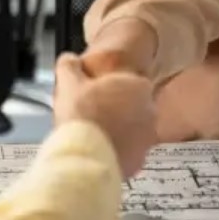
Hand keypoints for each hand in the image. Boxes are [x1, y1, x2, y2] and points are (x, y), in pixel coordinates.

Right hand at [54, 53, 156, 177]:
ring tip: (94, 134)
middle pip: (133, 105)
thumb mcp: (69, 83)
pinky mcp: (140, 160)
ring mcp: (147, 138)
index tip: (97, 92)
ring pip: (132, 130)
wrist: (86, 158)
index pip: (130, 81)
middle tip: (93, 113)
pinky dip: (116, 150)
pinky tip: (98, 150)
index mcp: (138, 86)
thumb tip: (69, 59)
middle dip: (116, 108)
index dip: (112, 86)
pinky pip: (129, 151)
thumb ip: (70, 65)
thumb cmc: (82, 117)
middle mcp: (149, 111)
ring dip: (118, 130)